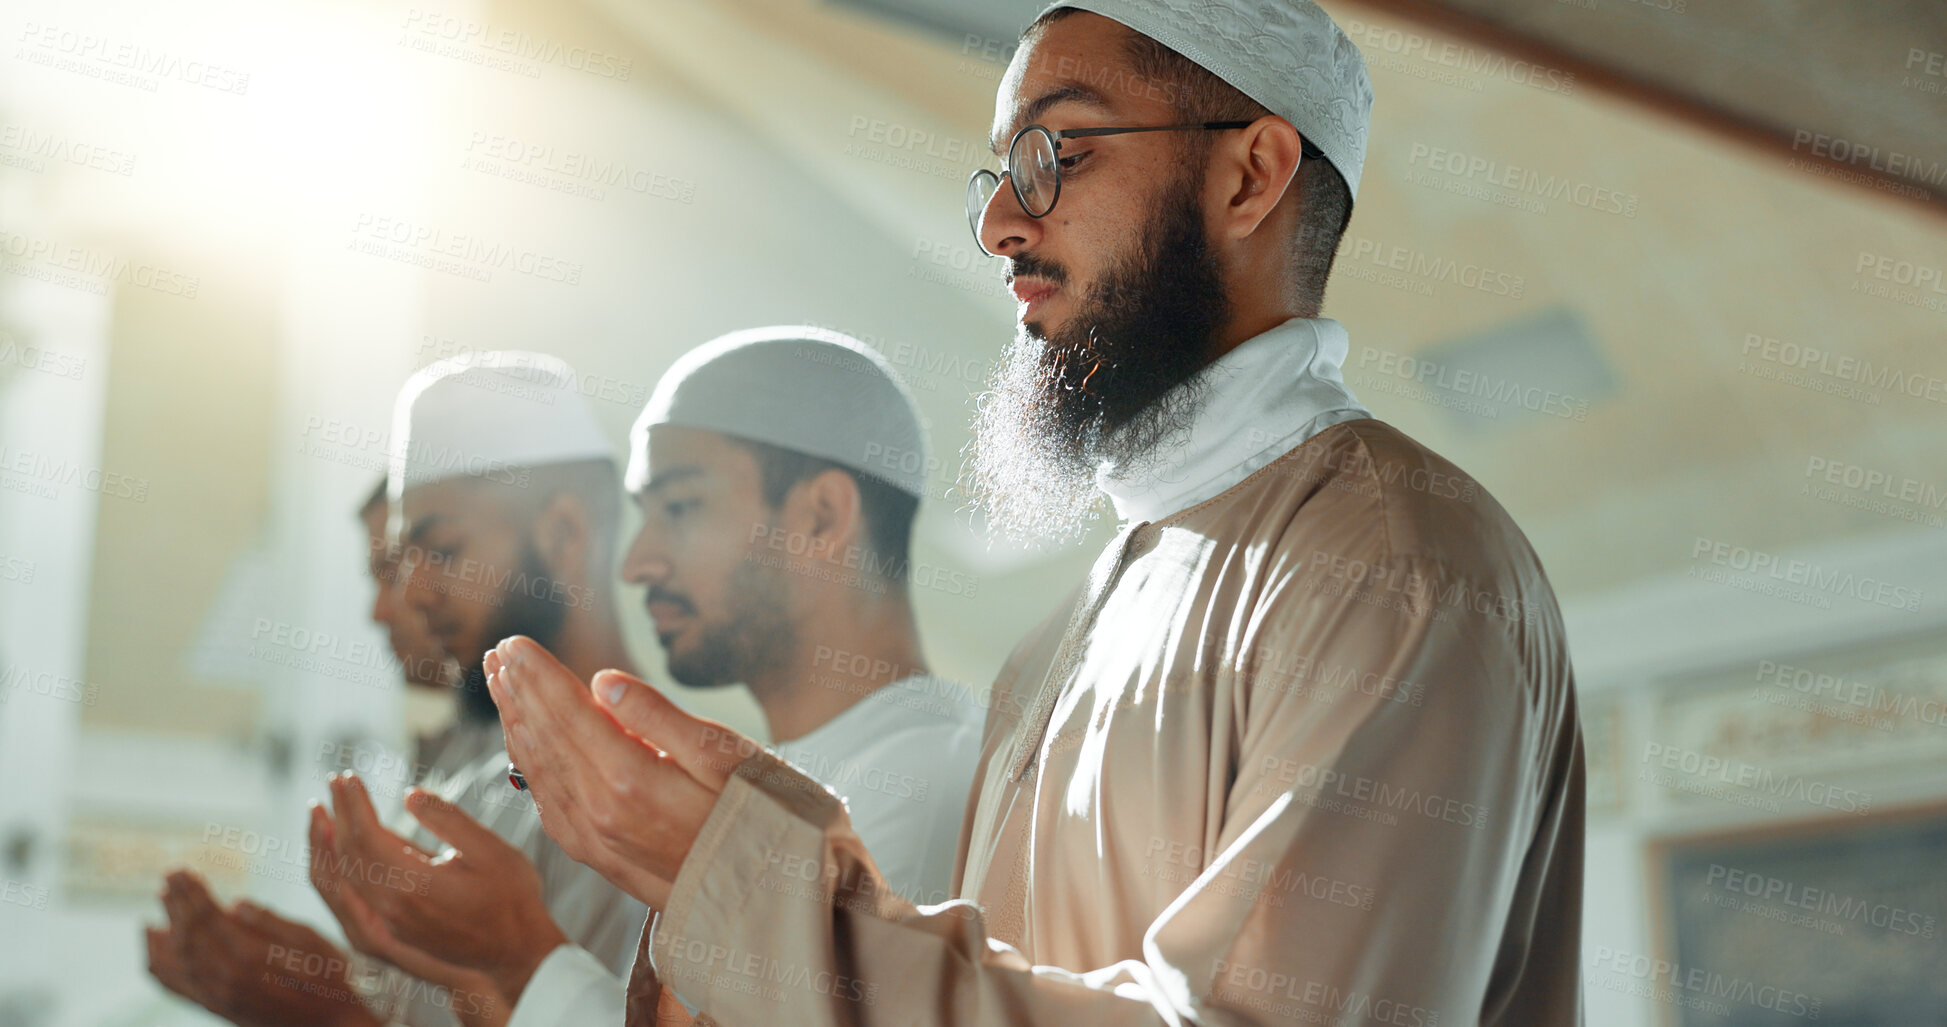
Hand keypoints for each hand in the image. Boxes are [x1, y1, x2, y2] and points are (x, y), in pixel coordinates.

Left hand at [146, 869, 380, 1026]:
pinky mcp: (216, 1008)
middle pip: (188, 935)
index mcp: (251, 957)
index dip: (192, 893)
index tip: (182, 871)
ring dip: (164, 929)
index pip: (209, 919)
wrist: (331, 1025)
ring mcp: (218, 997)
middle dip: (177, 903)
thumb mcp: (312, 940)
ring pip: (176, 961)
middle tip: (170, 876)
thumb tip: (235, 903)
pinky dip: (158, 964)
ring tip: (160, 903)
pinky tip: (153, 946)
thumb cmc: (329, 978)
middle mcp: (227, 979)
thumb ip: (271, 922)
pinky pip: (176, 986)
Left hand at [313, 775, 564, 1002]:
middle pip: (349, 855)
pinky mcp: (393, 932)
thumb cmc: (511, 898)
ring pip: (344, 878)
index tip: (349, 776)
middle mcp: (392, 907)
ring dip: (329, 843)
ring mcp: (390, 923)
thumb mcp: (490, 850)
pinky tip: (340, 852)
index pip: (367, 836)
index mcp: (414, 884)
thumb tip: (409, 795)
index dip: (355, 803)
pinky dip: (339, 868)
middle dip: (338, 814)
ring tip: (322, 812)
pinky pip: (353, 896)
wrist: (516, 953)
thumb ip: (448, 820)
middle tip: (334, 781)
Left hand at [484, 636, 755, 908]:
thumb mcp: (727, 754)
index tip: (515, 641)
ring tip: (499, 686)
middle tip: (496, 652)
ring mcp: (597, 840)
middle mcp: (602, 813)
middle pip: (545, 739)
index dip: (538, 675)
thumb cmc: (763, 814)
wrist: (772, 897)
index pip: (568, 713)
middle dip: (518, 691)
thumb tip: (602, 681)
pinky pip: (549, 806)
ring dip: (516, 723)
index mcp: (632, 780)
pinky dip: (529, 768)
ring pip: (539, 771)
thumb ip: (659, 717)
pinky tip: (523, 749)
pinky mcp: (601, 858)